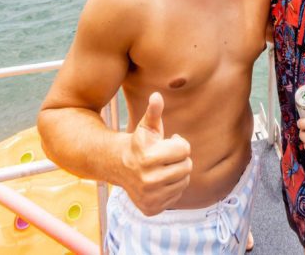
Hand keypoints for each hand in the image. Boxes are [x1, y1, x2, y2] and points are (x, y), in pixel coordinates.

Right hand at [120, 92, 191, 214]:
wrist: (118, 166)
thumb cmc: (138, 142)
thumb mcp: (146, 126)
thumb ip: (154, 111)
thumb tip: (157, 95)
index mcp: (149, 158)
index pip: (185, 150)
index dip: (179, 143)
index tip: (169, 141)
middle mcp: (149, 180)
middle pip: (187, 167)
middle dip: (180, 158)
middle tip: (167, 155)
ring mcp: (150, 197)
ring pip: (184, 182)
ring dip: (178, 172)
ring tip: (165, 166)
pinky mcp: (151, 208)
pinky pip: (177, 196)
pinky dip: (172, 187)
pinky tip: (161, 180)